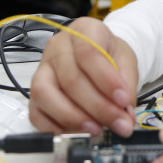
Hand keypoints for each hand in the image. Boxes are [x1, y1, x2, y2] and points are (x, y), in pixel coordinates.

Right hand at [29, 17, 139, 136]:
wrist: (98, 52)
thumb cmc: (110, 54)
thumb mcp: (126, 61)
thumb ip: (127, 86)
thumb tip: (126, 116)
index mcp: (83, 30)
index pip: (89, 53)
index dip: (106, 80)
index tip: (124, 101)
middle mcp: (58, 47)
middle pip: (70, 78)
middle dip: (97, 106)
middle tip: (117, 123)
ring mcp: (42, 69)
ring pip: (45, 94)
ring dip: (72, 118)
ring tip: (96, 129)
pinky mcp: (34, 92)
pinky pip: (36, 112)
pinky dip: (54, 127)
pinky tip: (76, 132)